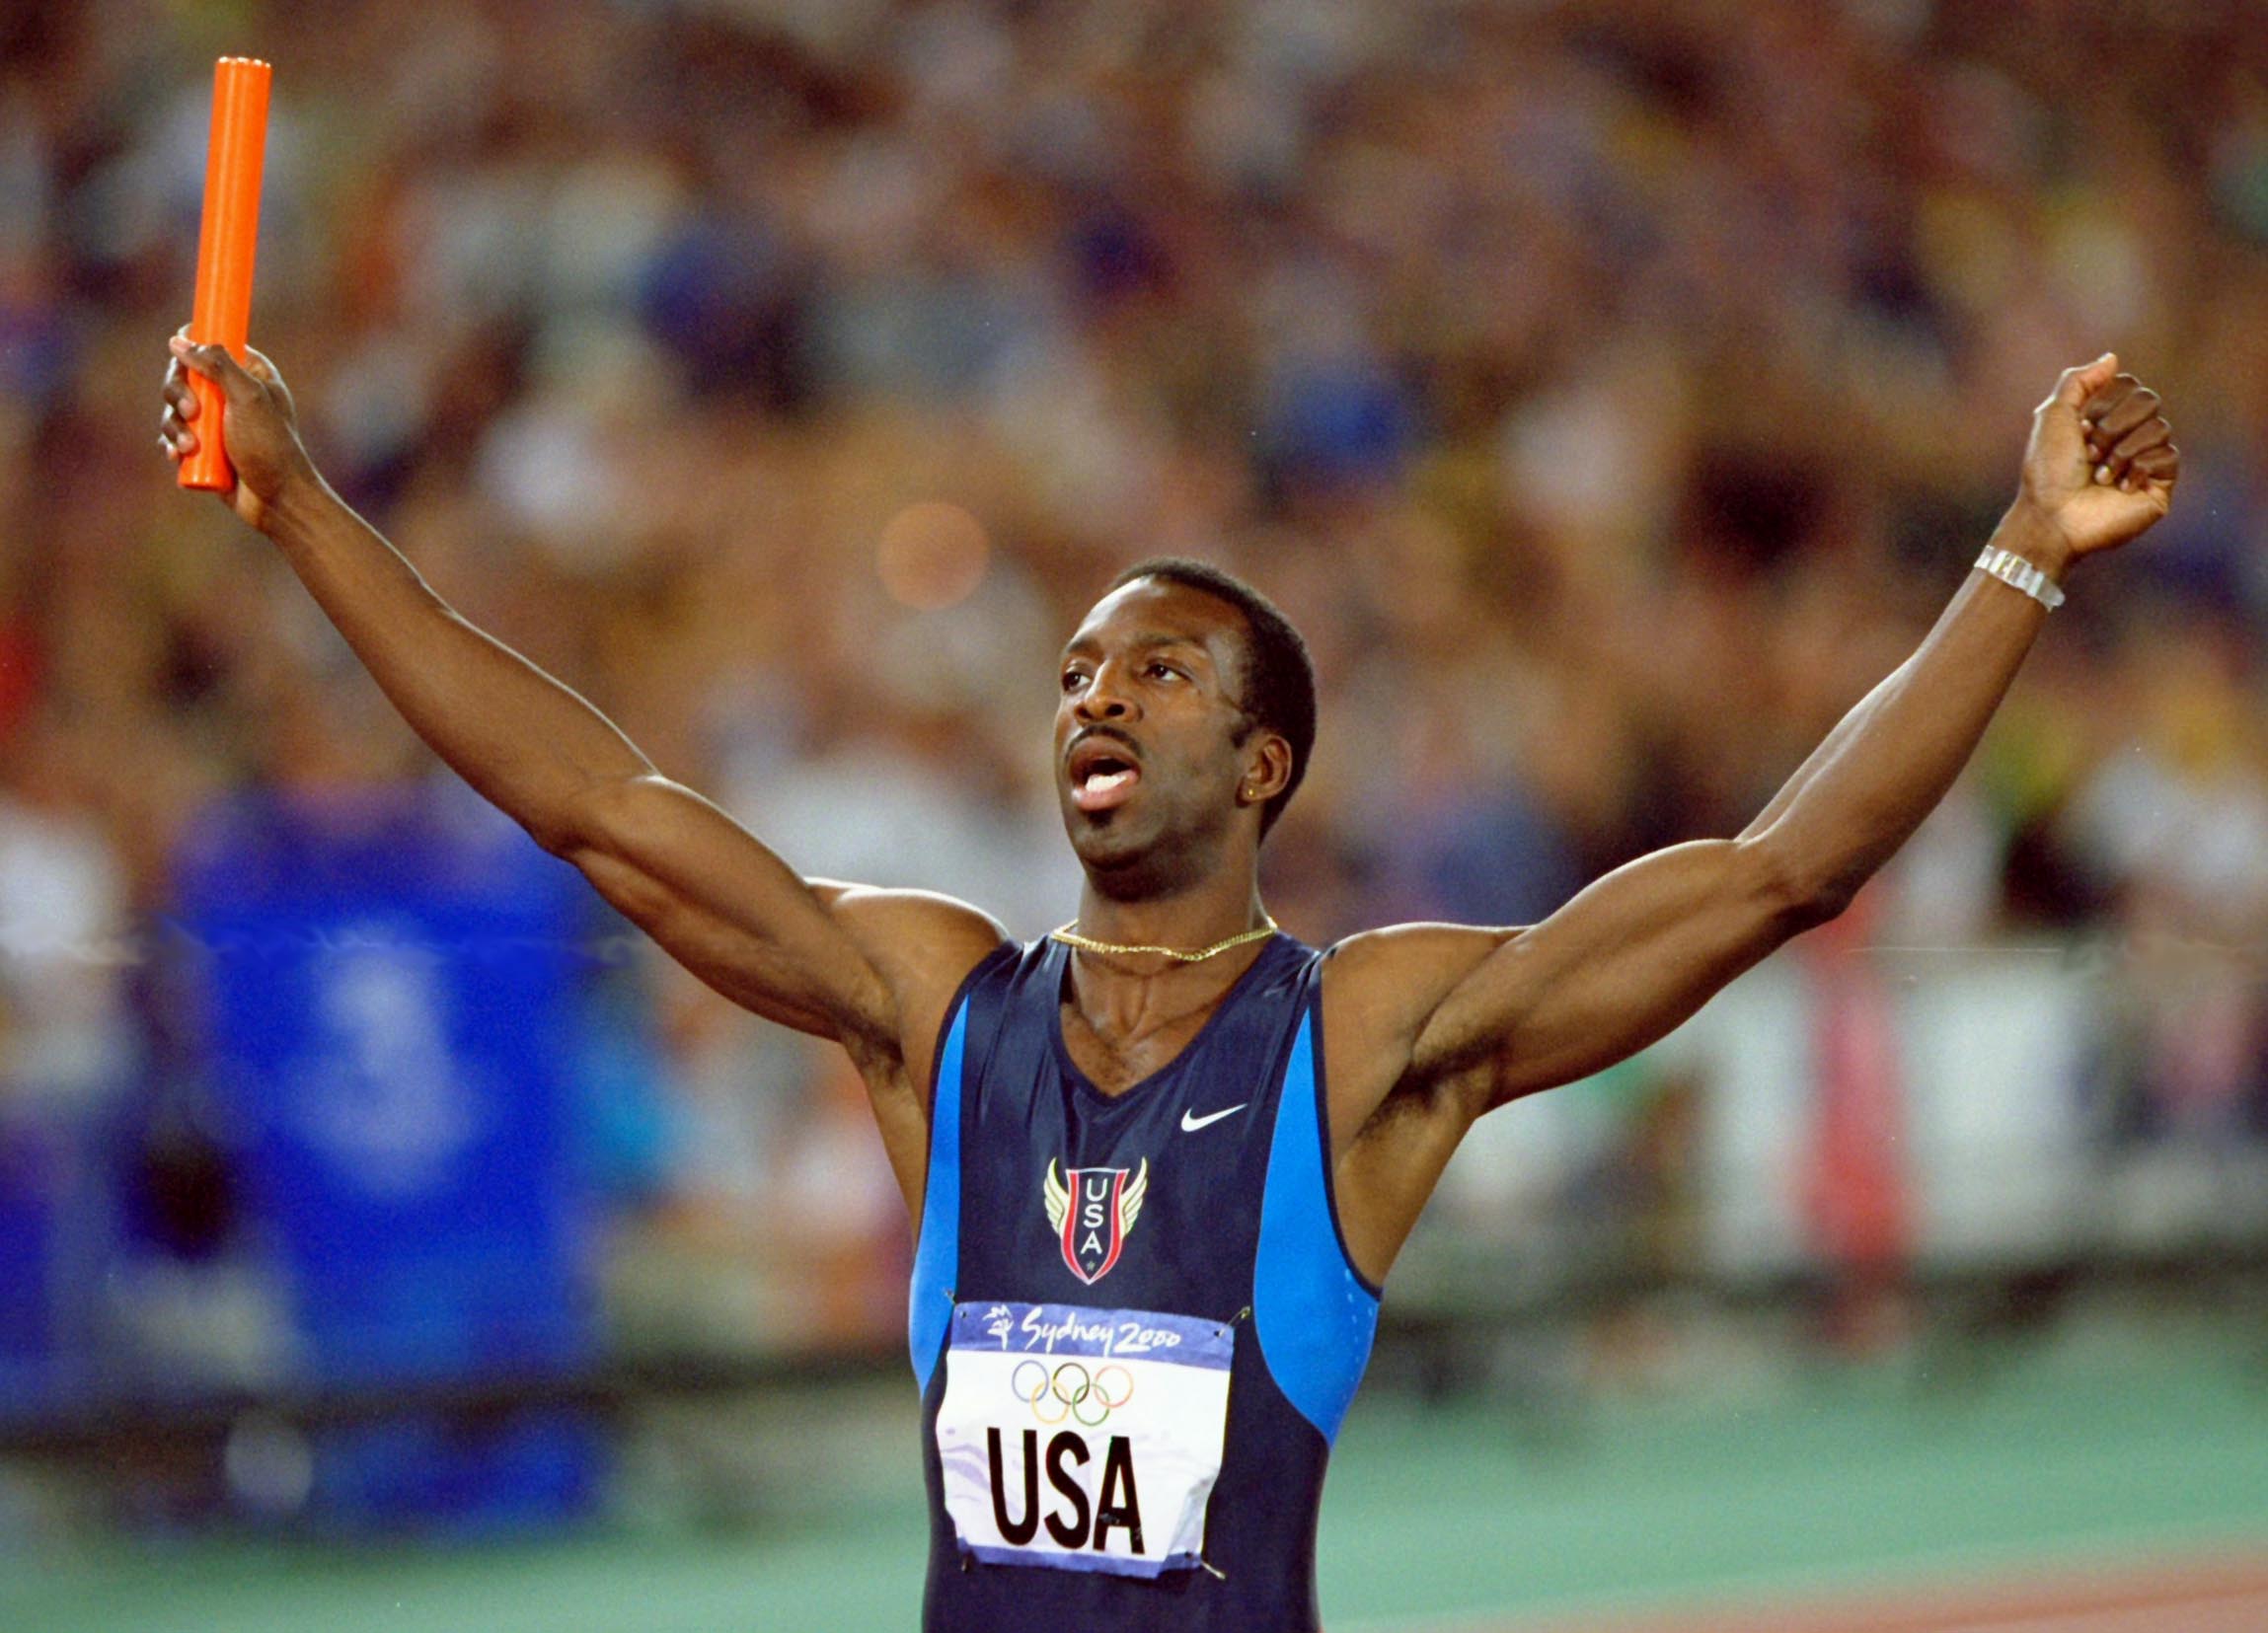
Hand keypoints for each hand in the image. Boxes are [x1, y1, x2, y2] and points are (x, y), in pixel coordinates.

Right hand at [159, 328, 314, 532]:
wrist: (278, 500)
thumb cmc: (270, 447)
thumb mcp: (248, 398)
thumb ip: (217, 365)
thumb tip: (179, 340)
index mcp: (249, 372)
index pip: (208, 343)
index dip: (189, 349)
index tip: (185, 367)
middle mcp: (231, 392)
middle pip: (182, 375)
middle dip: (178, 394)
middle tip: (192, 413)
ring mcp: (216, 420)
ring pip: (174, 408)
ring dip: (174, 426)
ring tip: (191, 448)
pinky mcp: (205, 446)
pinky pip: (174, 436)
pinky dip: (172, 444)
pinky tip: (179, 456)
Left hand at [2017, 353, 2178, 562]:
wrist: (2052, 516)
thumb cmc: (2047, 471)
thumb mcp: (2053, 415)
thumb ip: (2078, 381)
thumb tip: (2112, 358)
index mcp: (2104, 418)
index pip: (2130, 385)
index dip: (2107, 401)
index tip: (2082, 425)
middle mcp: (2127, 437)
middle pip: (2149, 400)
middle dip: (2113, 425)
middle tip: (2089, 452)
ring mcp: (2145, 461)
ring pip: (2160, 427)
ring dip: (2122, 450)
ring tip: (2100, 475)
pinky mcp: (2159, 486)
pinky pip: (2169, 456)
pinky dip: (2140, 467)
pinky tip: (2121, 487)